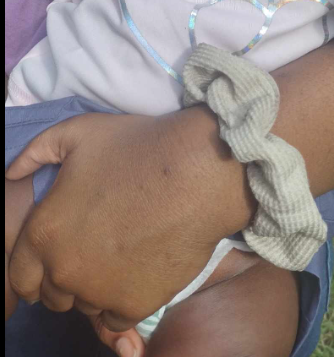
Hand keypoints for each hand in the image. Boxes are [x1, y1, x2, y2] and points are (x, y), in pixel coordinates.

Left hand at [6, 110, 243, 332]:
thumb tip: (12, 173)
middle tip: (91, 248)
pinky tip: (135, 271)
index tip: (54, 255)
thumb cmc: (136, 147)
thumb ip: (36, 152)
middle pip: (52, 295)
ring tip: (117, 255)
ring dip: (93, 288)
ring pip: (84, 306)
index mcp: (45, 232)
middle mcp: (65, 270)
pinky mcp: (135, 306)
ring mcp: (100, 293)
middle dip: (63, 276)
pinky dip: (120, 301)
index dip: (33, 266)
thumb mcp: (78, 132)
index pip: (20, 275)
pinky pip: (115, 320)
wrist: (196, 172)